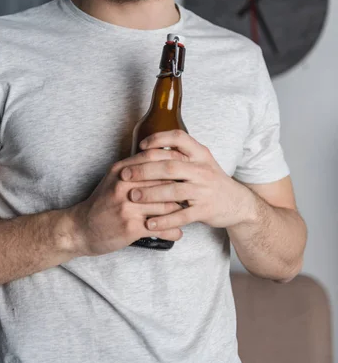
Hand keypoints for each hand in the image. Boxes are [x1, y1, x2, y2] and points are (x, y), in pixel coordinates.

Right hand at [70, 147, 186, 255]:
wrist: (81, 229)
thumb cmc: (101, 203)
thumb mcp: (114, 178)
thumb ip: (135, 167)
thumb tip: (162, 156)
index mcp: (123, 171)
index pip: (154, 158)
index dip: (174, 160)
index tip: (188, 166)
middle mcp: (125, 186)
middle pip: (163, 181)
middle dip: (181, 186)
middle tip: (194, 191)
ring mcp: (128, 207)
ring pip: (166, 205)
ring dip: (180, 211)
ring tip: (189, 213)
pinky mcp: (131, 227)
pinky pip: (160, 227)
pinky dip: (172, 231)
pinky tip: (178, 232)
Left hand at [120, 130, 254, 231]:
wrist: (237, 203)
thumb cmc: (210, 180)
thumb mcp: (200, 161)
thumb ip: (179, 154)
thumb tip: (146, 149)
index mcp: (200, 154)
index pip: (179, 138)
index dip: (158, 139)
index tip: (141, 146)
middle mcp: (202, 169)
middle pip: (170, 165)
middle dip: (144, 170)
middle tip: (125, 175)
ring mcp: (205, 190)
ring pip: (174, 191)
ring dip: (150, 194)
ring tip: (132, 196)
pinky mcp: (205, 210)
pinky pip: (182, 216)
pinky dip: (164, 220)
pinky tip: (149, 223)